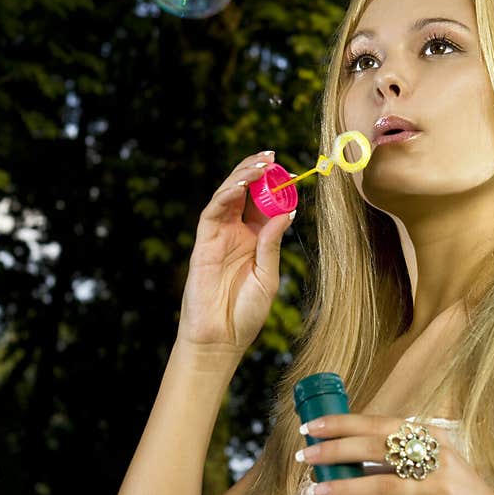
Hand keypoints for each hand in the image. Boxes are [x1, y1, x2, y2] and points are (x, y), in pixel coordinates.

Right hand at [178, 150, 296, 352]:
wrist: (221, 338)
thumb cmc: (246, 312)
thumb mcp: (268, 277)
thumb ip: (272, 245)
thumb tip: (285, 213)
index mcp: (255, 240)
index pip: (264, 205)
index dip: (275, 187)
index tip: (290, 173)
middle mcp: (236, 234)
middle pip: (245, 195)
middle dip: (257, 172)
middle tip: (272, 157)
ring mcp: (218, 237)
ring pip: (228, 197)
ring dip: (242, 177)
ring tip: (260, 164)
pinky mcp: (203, 243)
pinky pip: (212, 213)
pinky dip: (225, 196)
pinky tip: (239, 185)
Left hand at [298, 414, 493, 494]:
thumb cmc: (455, 494)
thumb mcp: (432, 464)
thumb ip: (397, 457)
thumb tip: (345, 455)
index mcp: (431, 437)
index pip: (381, 424)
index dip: (344, 423)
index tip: (312, 426)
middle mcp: (436, 458)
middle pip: (377, 449)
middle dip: (337, 450)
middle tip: (306, 455)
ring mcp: (440, 489)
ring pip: (382, 485)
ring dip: (345, 487)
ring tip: (316, 492)